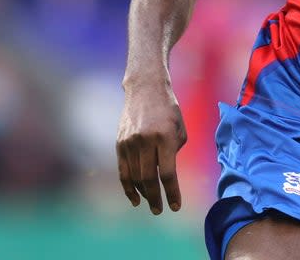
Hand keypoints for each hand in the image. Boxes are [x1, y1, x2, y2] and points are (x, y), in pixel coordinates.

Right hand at [117, 80, 187, 214]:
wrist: (145, 90)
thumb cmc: (169, 111)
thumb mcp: (180, 129)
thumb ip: (174, 152)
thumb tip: (165, 175)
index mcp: (165, 137)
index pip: (167, 173)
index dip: (171, 193)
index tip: (175, 206)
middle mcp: (146, 140)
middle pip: (148, 178)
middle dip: (155, 198)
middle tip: (160, 210)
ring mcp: (130, 142)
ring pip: (134, 177)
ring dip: (143, 194)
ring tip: (151, 204)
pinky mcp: (120, 143)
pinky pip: (123, 170)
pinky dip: (128, 187)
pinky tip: (135, 198)